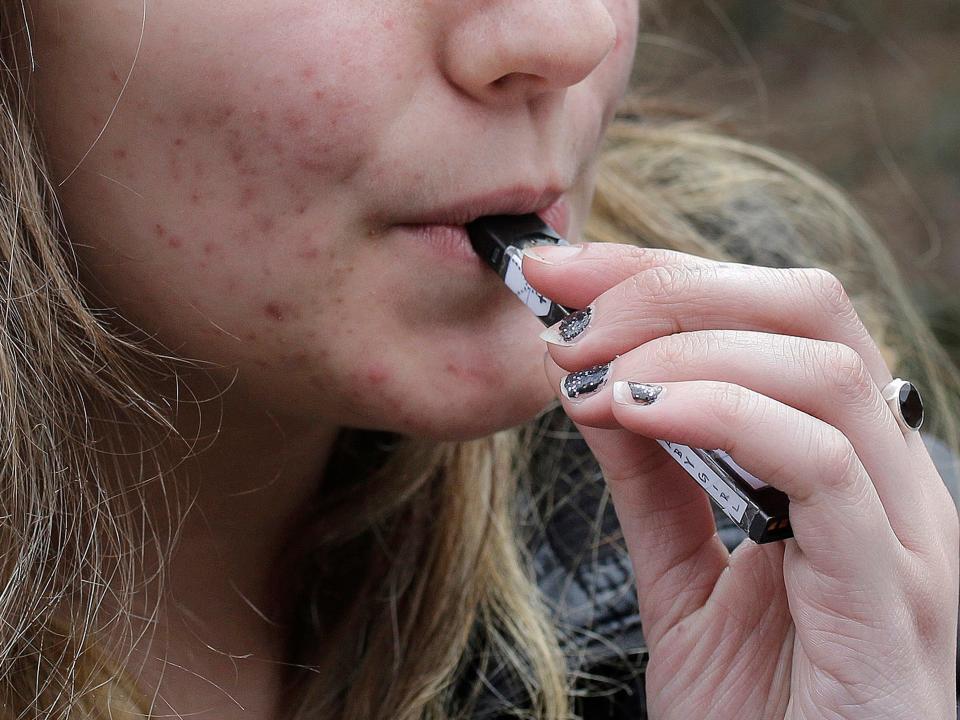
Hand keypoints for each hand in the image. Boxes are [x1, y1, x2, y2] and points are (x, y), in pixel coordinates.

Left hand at [522, 242, 958, 719]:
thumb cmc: (759, 716)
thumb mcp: (685, 579)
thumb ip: (656, 483)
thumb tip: (601, 384)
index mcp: (846, 465)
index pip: (772, 316)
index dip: (661, 274)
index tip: (559, 273)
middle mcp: (890, 483)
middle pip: (809, 309)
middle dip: (672, 287)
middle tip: (569, 320)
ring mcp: (905, 537)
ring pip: (822, 367)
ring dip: (685, 346)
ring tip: (592, 375)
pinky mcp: (896, 596)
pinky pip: (827, 463)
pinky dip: (724, 413)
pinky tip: (640, 415)